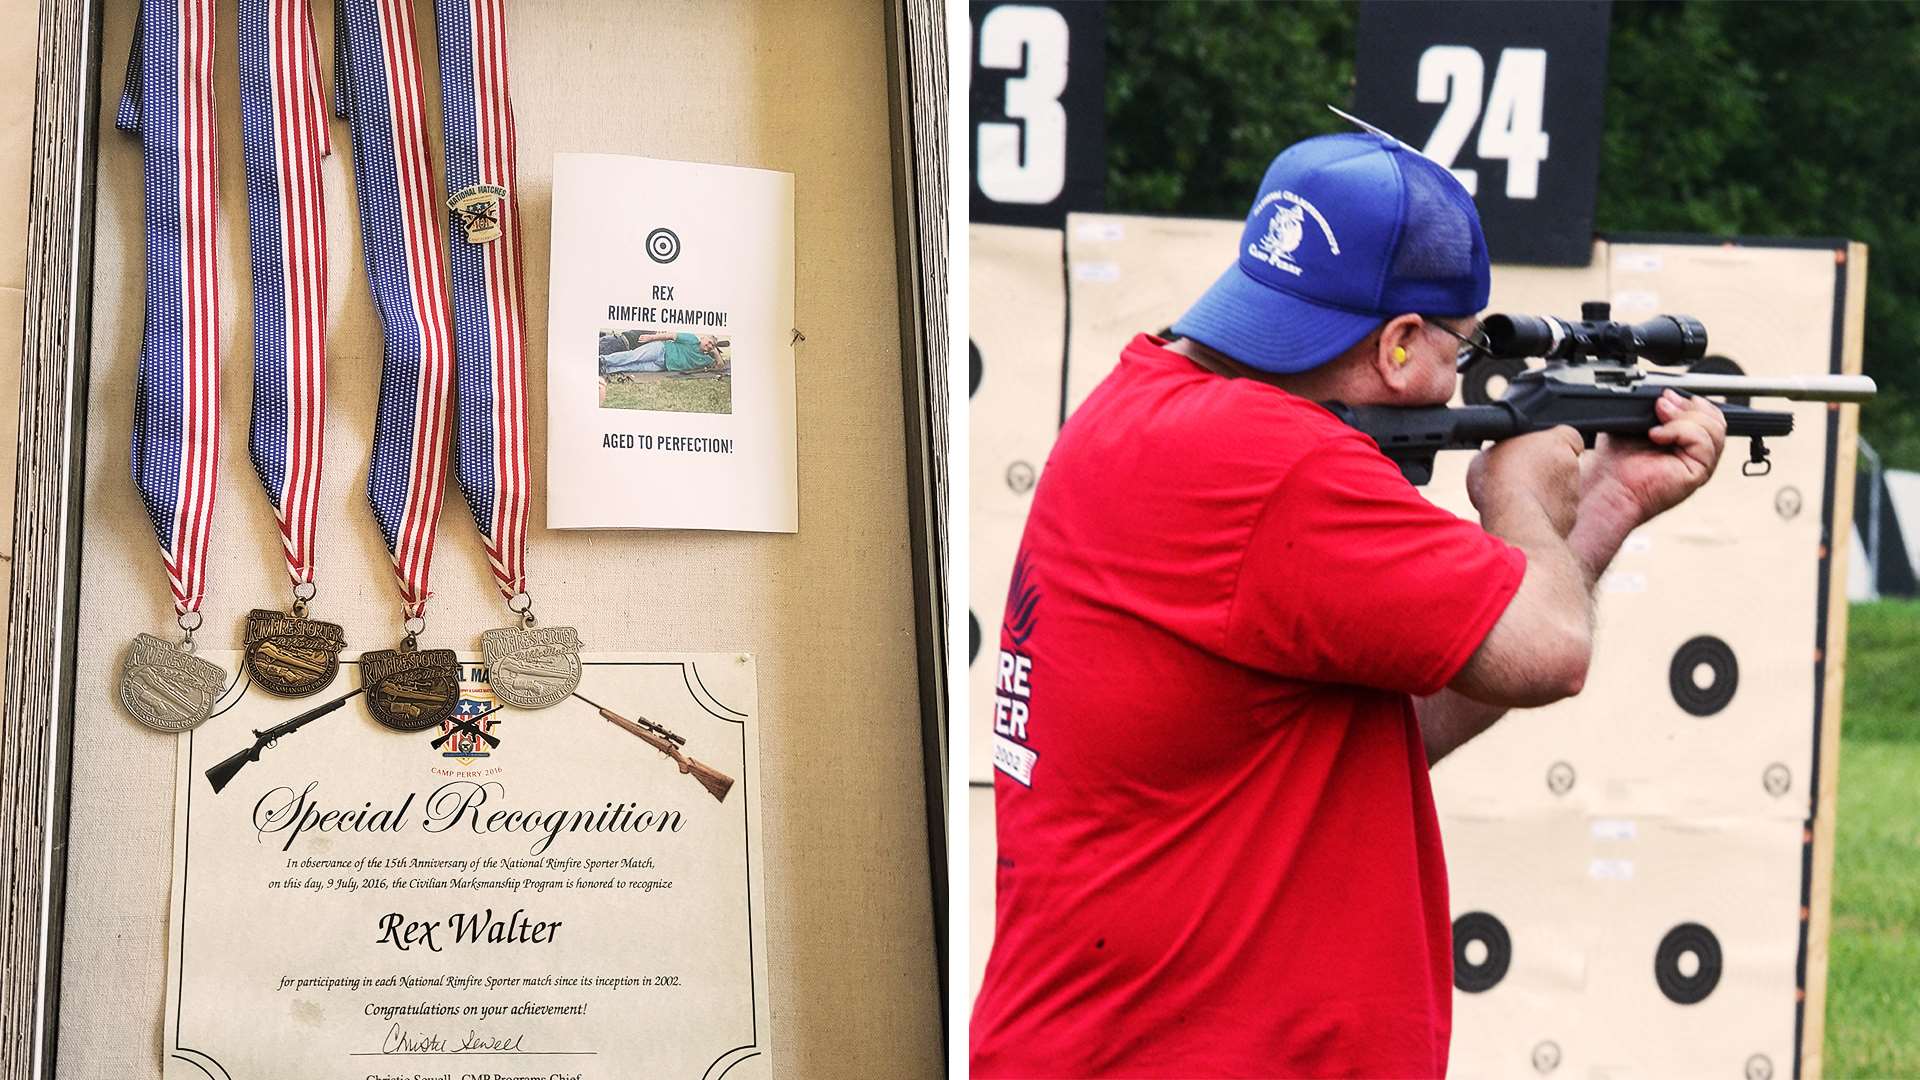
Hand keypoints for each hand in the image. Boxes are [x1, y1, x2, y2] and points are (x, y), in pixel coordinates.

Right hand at [1468, 424, 1583, 537]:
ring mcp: (1572, 496)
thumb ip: (1503, 453)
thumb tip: (1499, 459)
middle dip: (1544, 473)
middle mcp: (1572, 467)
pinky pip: (1555, 516)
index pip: (1569, 436)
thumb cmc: (1500, 482)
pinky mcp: (1568, 520)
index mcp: (1559, 441)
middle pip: (1562, 466)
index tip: (1537, 452)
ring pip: (1559, 493)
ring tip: (1515, 502)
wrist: (1513, 521)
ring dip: (1542, 496)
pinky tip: (1521, 520)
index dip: (1554, 444)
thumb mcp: (1486, 455)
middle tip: (1519, 479)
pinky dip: (1541, 517)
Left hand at [1581, 390, 1727, 523]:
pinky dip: (1680, 431)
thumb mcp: (1634, 425)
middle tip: (1661, 405)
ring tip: (1656, 421)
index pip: (1708, 413)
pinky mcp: (1699, 473)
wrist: (1609, 488)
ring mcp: (1700, 464)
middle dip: (1688, 405)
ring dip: (1683, 417)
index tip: (1665, 396)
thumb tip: (1667, 395)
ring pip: (1713, 428)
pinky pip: (1703, 441)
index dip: (1691, 400)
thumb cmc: (1616, 463)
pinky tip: (1656, 436)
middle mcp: (1696, 453)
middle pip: (1715, 418)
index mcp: (1685, 441)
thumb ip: (1652, 408)